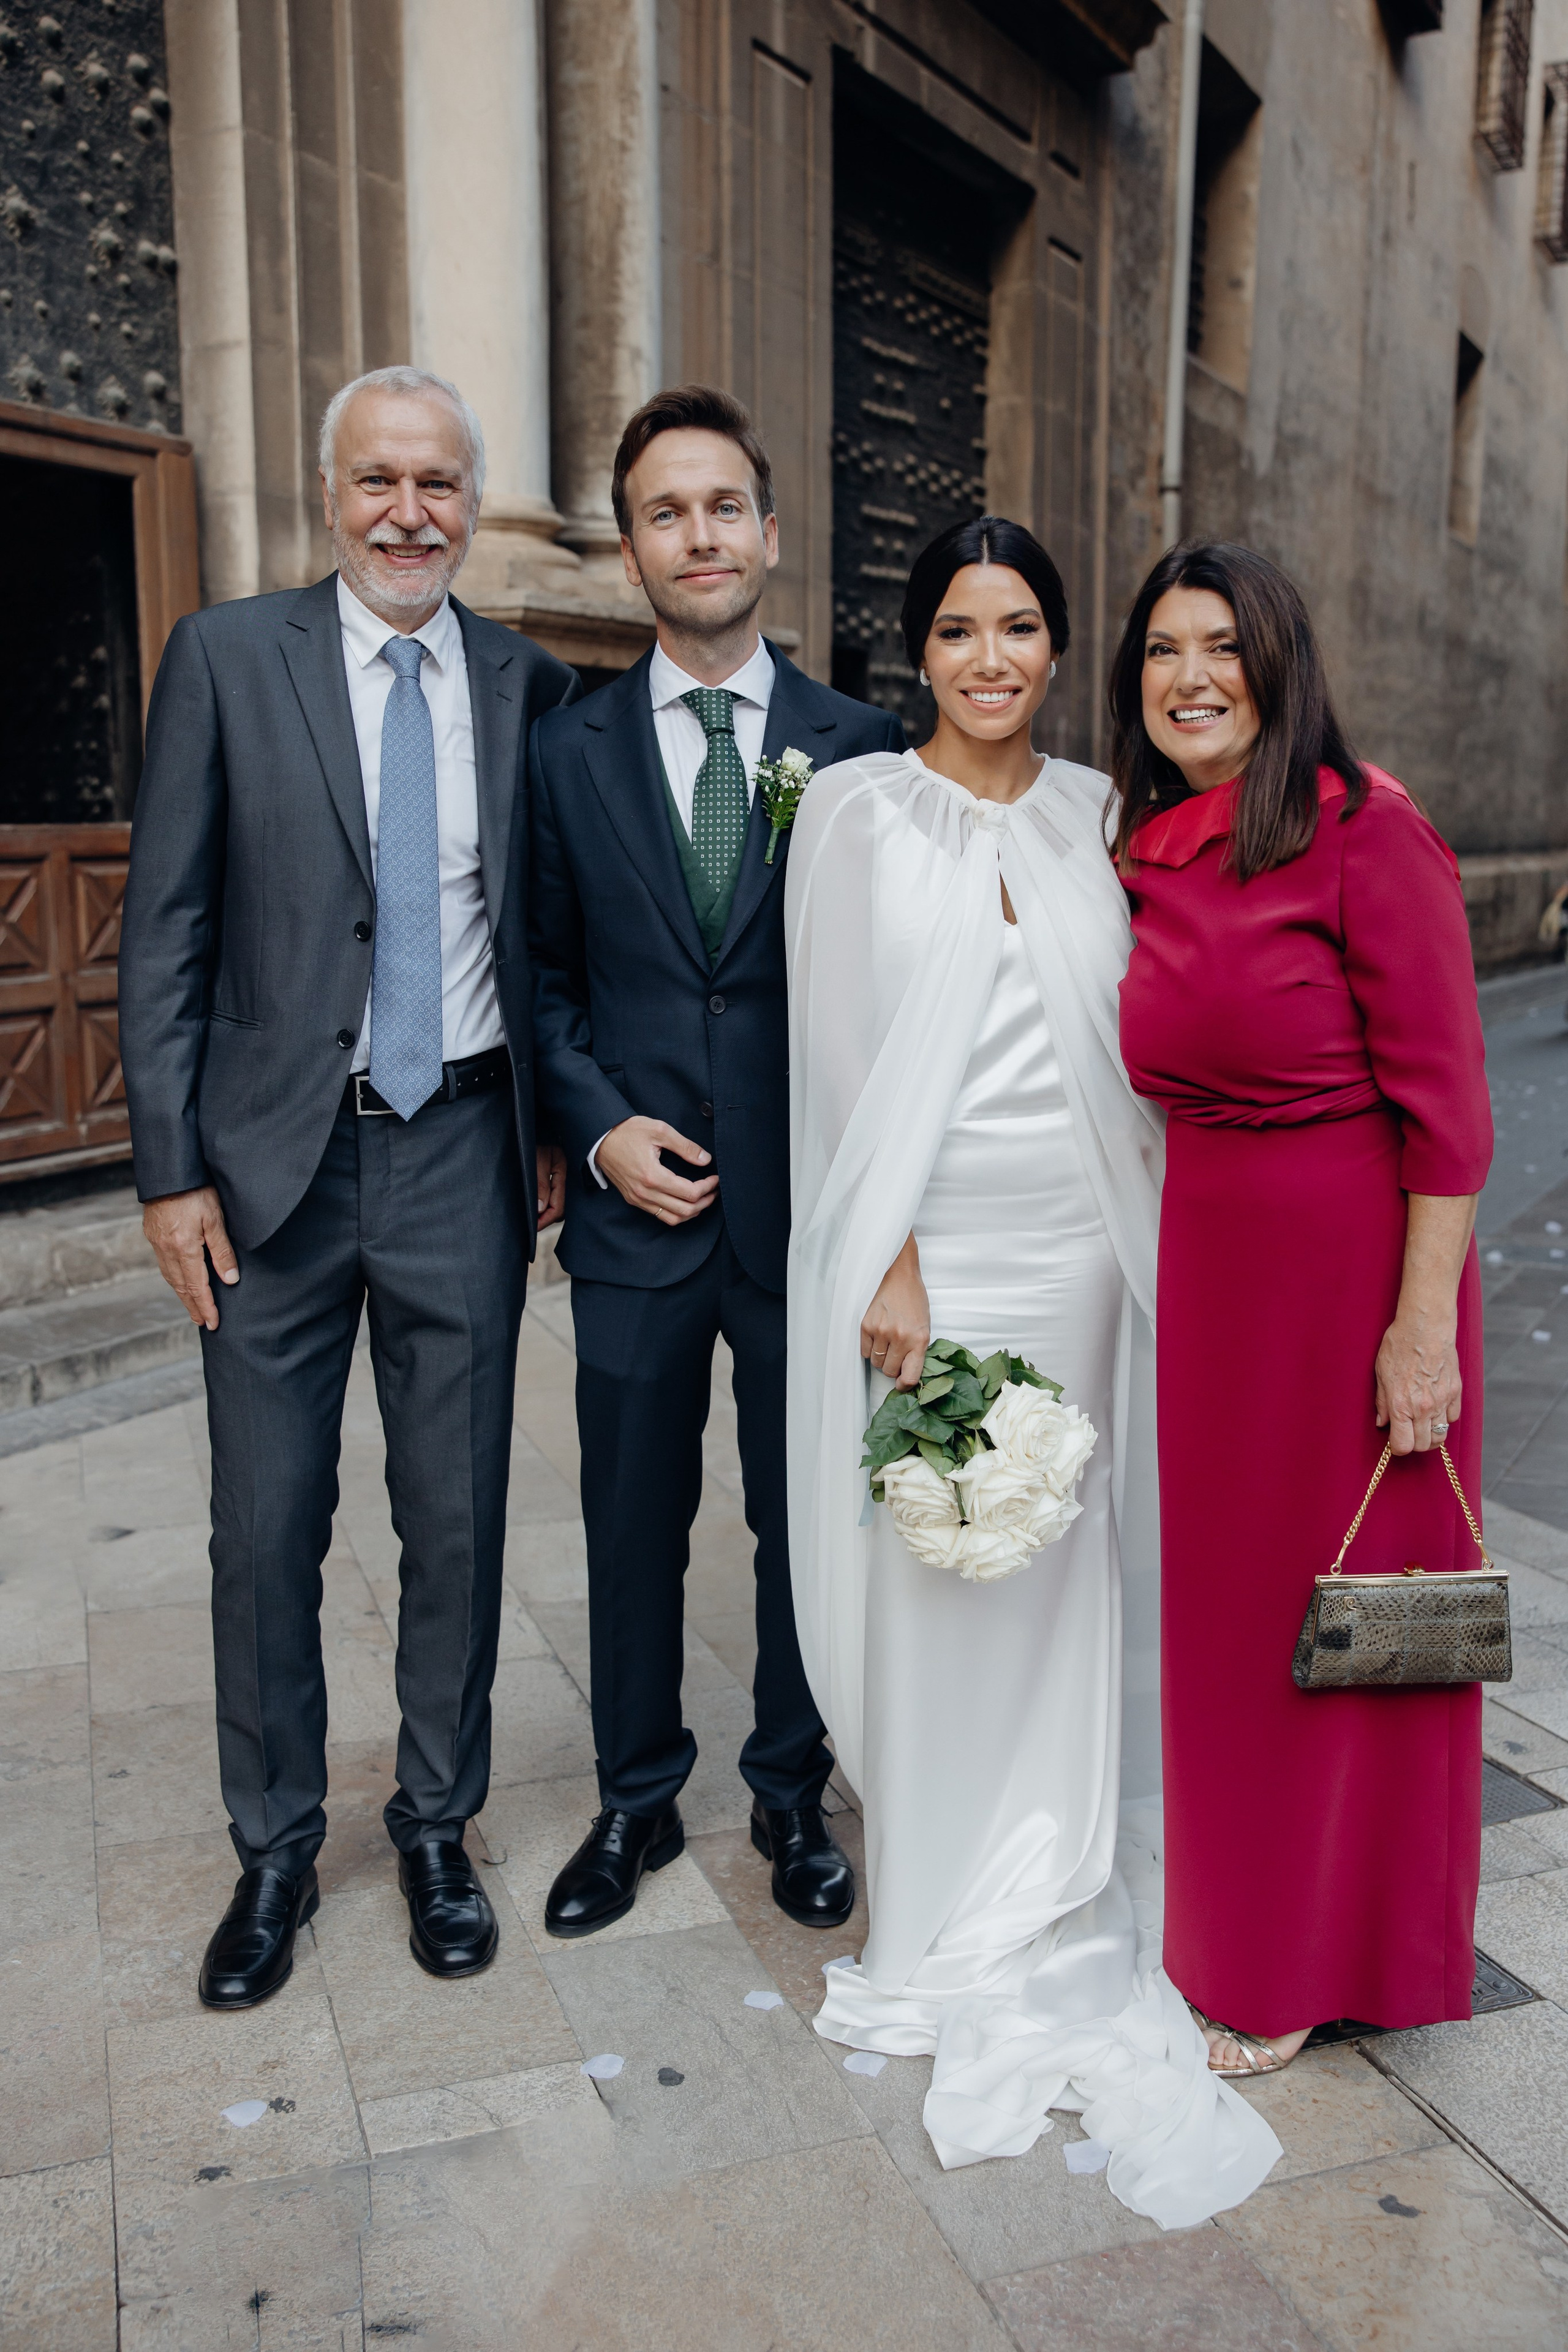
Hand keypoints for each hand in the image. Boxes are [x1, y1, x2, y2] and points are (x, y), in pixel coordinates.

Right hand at [143, 1186, 237, 1331]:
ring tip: (193, 1307)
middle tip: (203, 1322)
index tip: (213, 1323)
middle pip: (181, 1286)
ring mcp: (157, 1242)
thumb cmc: (196, 1190)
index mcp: (183, 1248)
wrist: (168, 1171)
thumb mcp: (215, 1219)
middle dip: (193, 1306)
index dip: (206, 1306)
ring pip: (170, 1276)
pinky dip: (174, 1278)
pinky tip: (180, 1280)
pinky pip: (164, 1264)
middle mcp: (166, 1249)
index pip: (197, 1286)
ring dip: (182, 1294)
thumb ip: (222, 1251)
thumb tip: (230, 1279)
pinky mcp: (153, 1233)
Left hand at [535, 1142, 566, 1229]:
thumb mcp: (537, 1159)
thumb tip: (541, 1208)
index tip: (531, 1226)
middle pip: (560, 1208)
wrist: (537, 1123)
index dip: (545, 1220)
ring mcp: (561, 1176)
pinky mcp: (555, 1173)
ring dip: (546, 1211)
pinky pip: (554, 1194)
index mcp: (563, 1173)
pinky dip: (545, 1202)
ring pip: (557, 1202)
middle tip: (530, 1224)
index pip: (558, 1208)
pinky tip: (536, 1204)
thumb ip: (540, 1183)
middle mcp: (565, 1177)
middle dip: (546, 1218)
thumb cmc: (537, 1136)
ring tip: (531, 1216)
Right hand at [596, 1116, 718, 1226]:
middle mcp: (645, 1193)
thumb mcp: (659, 1130)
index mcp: (652, 1176)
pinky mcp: (634, 1200)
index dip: (708, 1187)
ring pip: (673, 1218)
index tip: (715, 1178)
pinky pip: (660, 1215)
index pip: (690, 1192)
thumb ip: (685, 1146)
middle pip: (685, 1210)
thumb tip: (705, 1160)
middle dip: (705, 1202)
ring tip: (703, 1199)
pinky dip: (677, 1213)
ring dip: (692, 1212)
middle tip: (714, 1190)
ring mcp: (638, 1199)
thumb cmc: (627, 1132)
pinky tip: (685, 1202)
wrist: (600, 1139)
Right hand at [861, 1234, 929, 1390]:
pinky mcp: (865, 1325)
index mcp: (919, 1339)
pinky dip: (869, 1348)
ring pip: (875, 1362)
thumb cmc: (914, 1300)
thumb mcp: (924, 1325)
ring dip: (880, 1356)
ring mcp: (881, 1331)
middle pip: (889, 1371)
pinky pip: (864, 1351)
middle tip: (896, 1352)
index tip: (901, 1383)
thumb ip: (917, 1350)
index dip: (904, 1385)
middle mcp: (900, 1337)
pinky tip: (876, 1335)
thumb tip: (905, 1374)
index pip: (910, 1377)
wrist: (899, 1274)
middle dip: (892, 1366)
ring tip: (886, 1340)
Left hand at [1375, 1191, 1475, 1455]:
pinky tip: (1435, 1408)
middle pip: (1424, 1446)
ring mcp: (1442, 1401)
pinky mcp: (1456, 1391)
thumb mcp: (1380, 1373)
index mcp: (1401, 1405)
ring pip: (1441, 1436)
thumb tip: (1382, 1422)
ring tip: (1421, 1424)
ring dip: (1431, 1435)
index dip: (1397, 1448)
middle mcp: (1423, 1408)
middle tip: (1407, 1432)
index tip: (1394, 1441)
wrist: (1426, 1325)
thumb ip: (1382, 1402)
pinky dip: (1444, 1419)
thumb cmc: (1398, 1345)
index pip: (1403, 1446)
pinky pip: (1453, 1418)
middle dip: (1414, 1444)